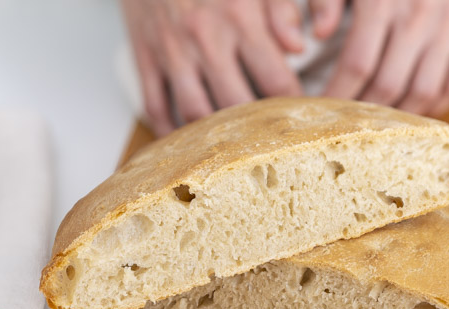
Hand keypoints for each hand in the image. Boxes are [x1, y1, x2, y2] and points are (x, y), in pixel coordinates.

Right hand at [121, 0, 303, 135]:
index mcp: (239, 18)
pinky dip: (168, 131)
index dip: (295, 108)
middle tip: (271, 147)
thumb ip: (281, 9)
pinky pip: (155, 106)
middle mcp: (205, 39)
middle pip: (237, 106)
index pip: (277, 81)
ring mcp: (172, 52)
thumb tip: (300, 47)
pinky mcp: (144, 58)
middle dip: (256, 132)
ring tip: (232, 153)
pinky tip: (185, 145)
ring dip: (214, 139)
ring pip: (195, 114)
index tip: (303, 122)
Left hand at [310, 0, 448, 116]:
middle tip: (344, 125)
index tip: (321, 112)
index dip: (338, 95)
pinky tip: (409, 113)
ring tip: (374, 124)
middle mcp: (421, 13)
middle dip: (361, 112)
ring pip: (422, 92)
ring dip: (395, 117)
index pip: (358, 64)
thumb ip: (325, 0)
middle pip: (388, 84)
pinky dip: (432, 108)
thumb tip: (318, 34)